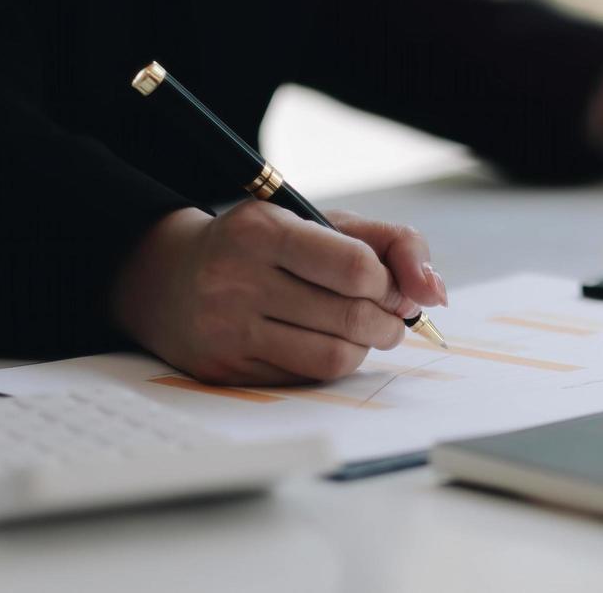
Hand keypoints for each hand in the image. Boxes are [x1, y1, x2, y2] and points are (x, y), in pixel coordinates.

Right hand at [111, 202, 447, 385]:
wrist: (167, 279)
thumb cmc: (262, 246)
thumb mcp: (320, 222)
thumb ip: (391, 243)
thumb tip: (434, 293)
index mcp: (262, 231)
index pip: (355, 268)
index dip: (390, 283)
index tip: (392, 286)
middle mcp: (237, 279)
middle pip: (352, 317)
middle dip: (389, 321)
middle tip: (391, 317)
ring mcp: (227, 330)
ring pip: (333, 357)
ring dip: (366, 348)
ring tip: (364, 331)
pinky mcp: (224, 371)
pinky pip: (304, 380)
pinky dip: (332, 365)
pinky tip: (325, 344)